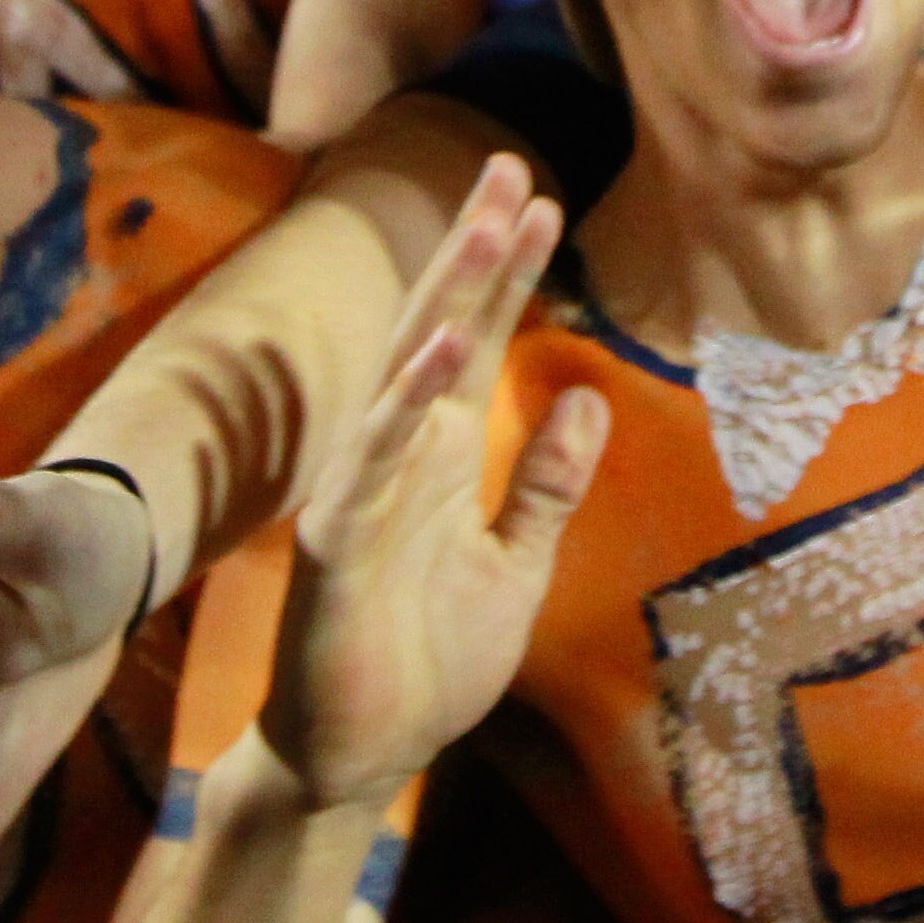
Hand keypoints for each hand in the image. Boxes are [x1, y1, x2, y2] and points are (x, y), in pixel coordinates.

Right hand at [260, 194, 587, 809]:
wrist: (361, 756)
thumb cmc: (429, 661)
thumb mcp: (517, 564)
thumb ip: (550, 486)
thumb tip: (589, 397)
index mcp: (441, 454)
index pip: (476, 340)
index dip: (507, 271)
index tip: (538, 195)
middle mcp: (400, 454)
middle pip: (441, 329)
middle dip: (476, 250)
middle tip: (510, 165)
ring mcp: (363, 492)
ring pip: (406, 375)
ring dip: (447, 299)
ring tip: (488, 225)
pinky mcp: (335, 544)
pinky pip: (370, 463)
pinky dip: (401, 406)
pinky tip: (436, 354)